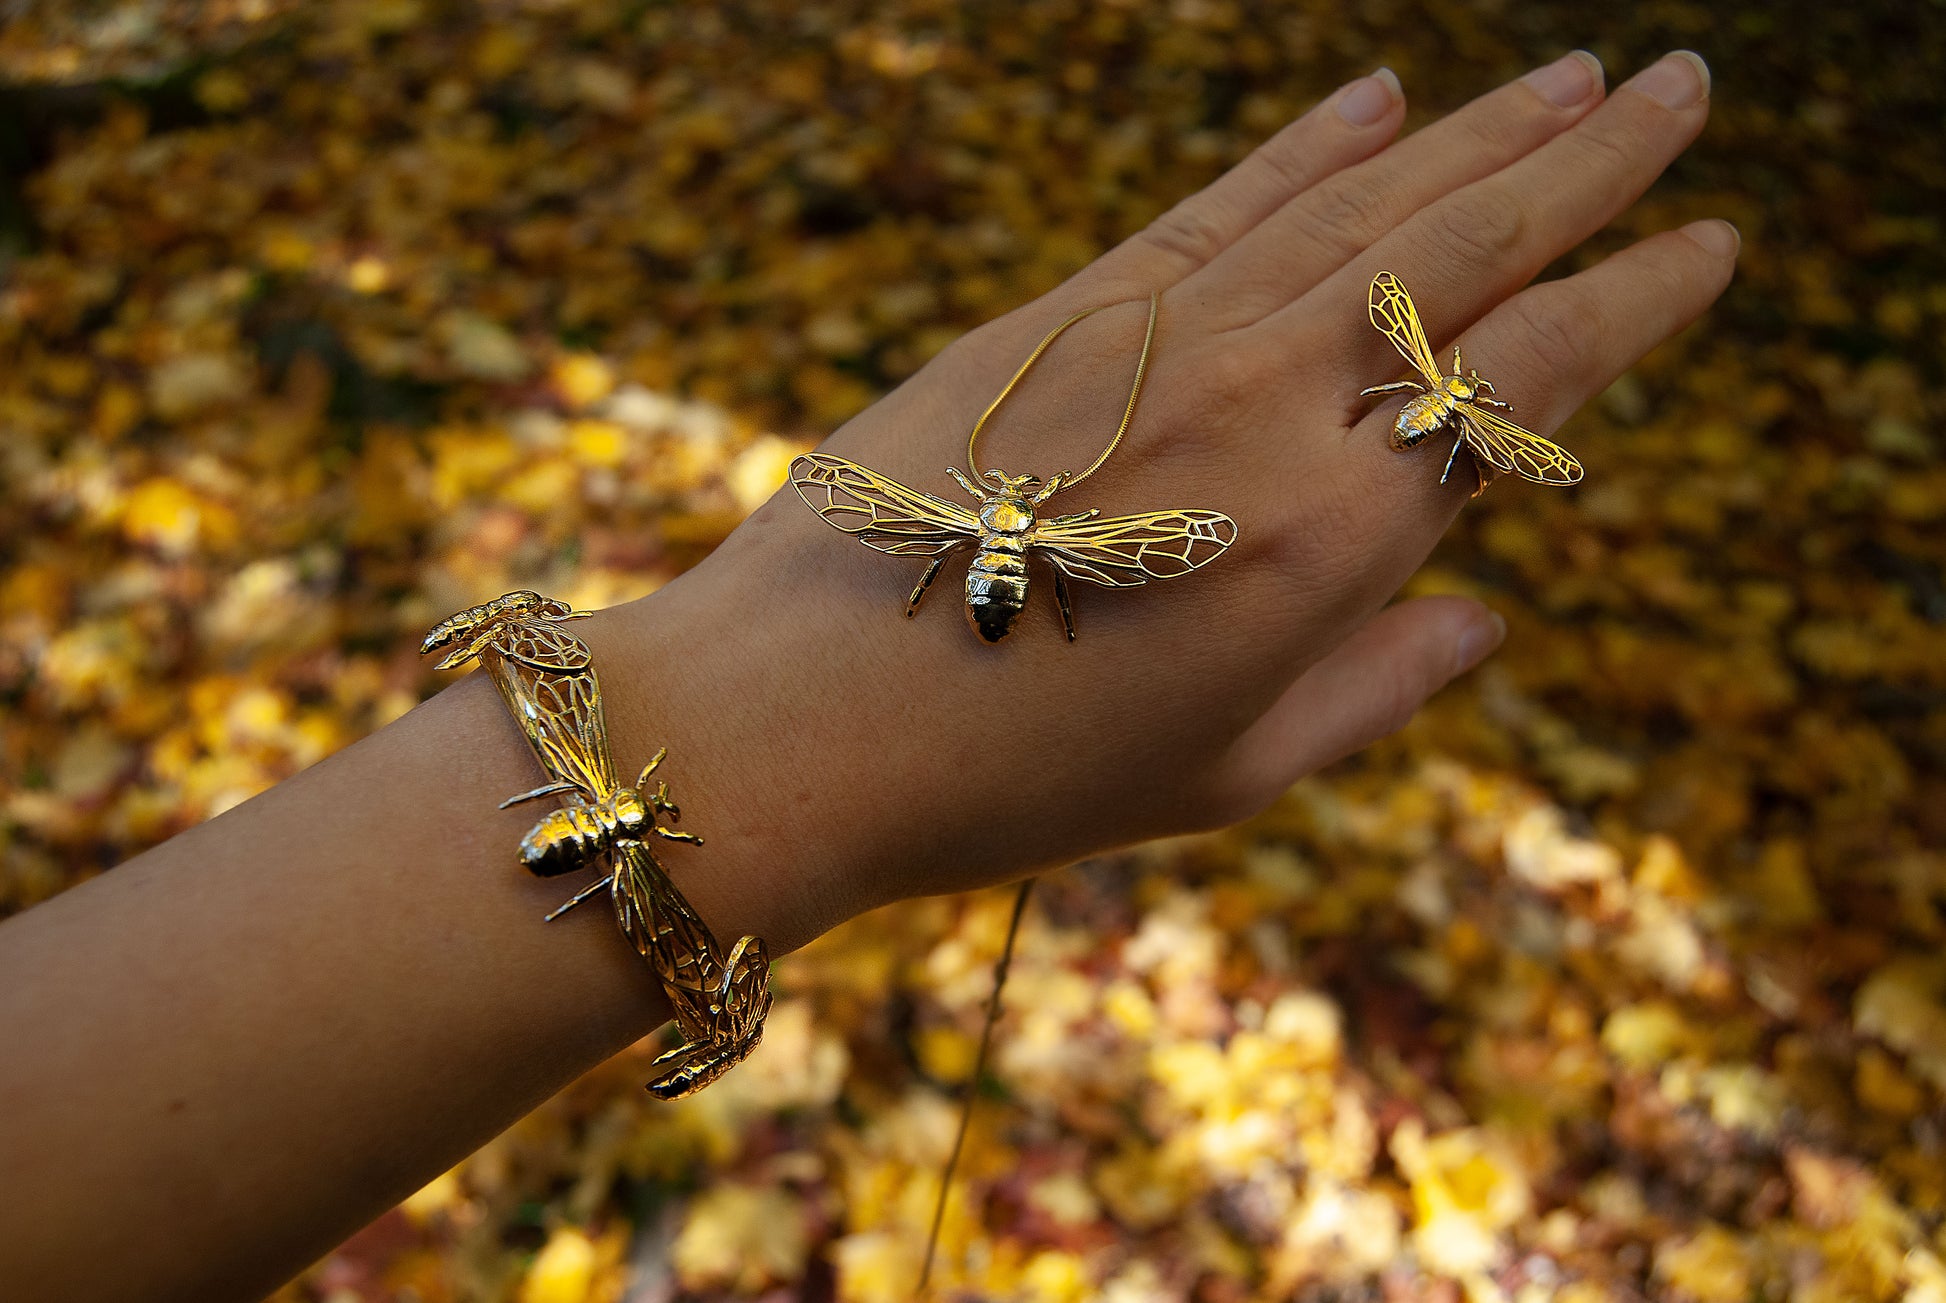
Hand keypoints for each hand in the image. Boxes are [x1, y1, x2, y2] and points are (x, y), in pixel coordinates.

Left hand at [589, 49, 1732, 952]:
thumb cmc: (1015, 777)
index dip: (1640, 298)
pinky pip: (1217, 203)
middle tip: (1678, 91)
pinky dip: (1306, 146)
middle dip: (1591, 163)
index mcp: (1342, 536)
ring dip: (1478, 131)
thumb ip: (1377, 689)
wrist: (795, 717)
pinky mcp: (1060, 311)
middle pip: (1467, 248)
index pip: (1535, 376)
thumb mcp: (1225, 777)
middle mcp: (1273, 405)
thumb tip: (1487, 621)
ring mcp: (1164, 340)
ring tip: (1573, 77)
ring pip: (1358, 203)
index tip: (1711, 242)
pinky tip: (1378, 95)